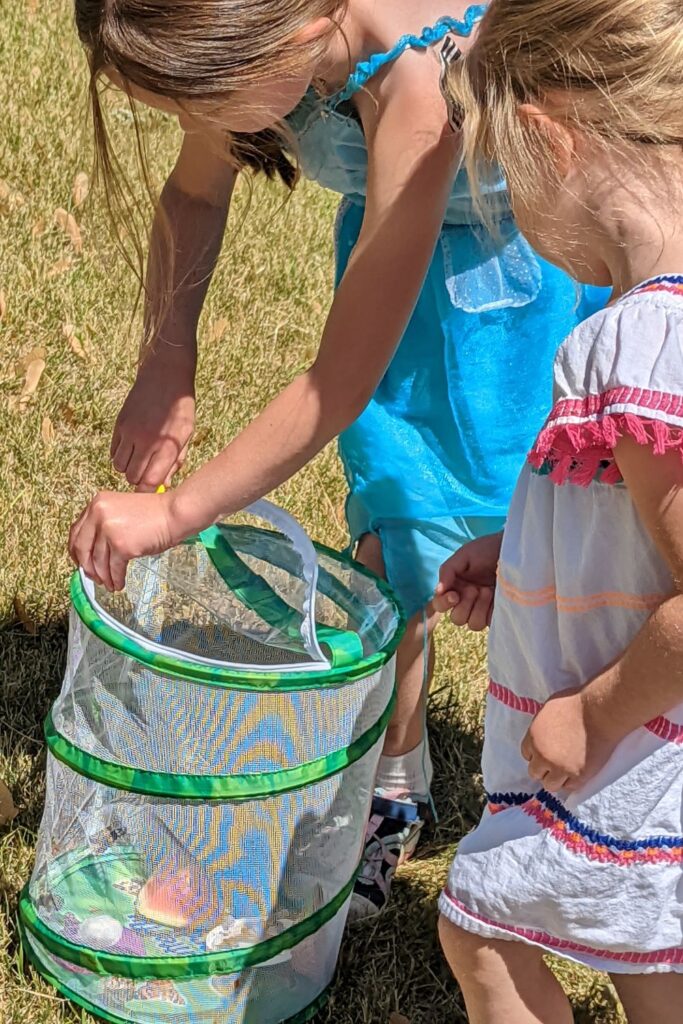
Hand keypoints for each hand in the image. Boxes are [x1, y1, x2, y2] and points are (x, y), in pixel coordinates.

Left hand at [69, 490, 189, 590]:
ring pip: (98, 561)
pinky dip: (115, 579)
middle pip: (82, 548)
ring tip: (109, 584)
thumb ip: (103, 524)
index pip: (76, 532)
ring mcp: (109, 530)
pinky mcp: (121, 545)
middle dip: (87, 567)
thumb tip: (92, 553)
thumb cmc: (154, 514)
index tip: (81, 562)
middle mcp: (98, 514)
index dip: (77, 551)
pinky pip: (113, 568)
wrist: (173, 514)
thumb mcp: (121, 511)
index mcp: (96, 503)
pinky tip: (119, 583)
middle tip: (93, 577)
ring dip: (103, 577)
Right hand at [112, 355, 195, 490]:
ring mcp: (130, 432)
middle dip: (139, 480)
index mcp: (167, 447)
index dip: (149, 491)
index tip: (152, 491)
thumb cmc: (181, 408)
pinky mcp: (119, 424)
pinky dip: (120, 455)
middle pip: (132, 477)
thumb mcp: (186, 434)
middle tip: (147, 474)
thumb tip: (163, 484)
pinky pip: (113, 452)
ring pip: (119, 466)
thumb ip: (175, 461)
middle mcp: (146, 441)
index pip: (150, 482)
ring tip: (139, 460)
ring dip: (128, 468)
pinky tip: (132, 448)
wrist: (165, 376)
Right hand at [433, 531, 502, 630]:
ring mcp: (483, 608)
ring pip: (473, 624)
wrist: (512, 549)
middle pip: (457, 619)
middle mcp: (466, 601)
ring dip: (479, 608)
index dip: (444, 603)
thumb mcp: (464, 555)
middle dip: (465, 604)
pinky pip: (490, 623)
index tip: (455, 595)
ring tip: (488, 591)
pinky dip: (491, 612)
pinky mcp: (498, 613)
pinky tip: (496, 597)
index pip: (440, 604)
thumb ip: (448, 570)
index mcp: (454, 587)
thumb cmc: (487, 550)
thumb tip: (438, 590)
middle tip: (475, 588)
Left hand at [521, 687, 620, 792]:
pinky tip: (578, 772)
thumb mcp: (549, 709)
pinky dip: (572, 782)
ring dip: (556, 779)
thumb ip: (541, 725)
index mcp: (533, 738)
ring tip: (566, 770)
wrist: (600, 712)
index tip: (546, 752)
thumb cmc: (577, 703)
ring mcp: (560, 768)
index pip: (527, 754)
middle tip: (556, 763)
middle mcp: (543, 756)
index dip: (537, 754)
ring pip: (549, 785)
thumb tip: (542, 733)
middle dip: (544, 768)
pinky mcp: (579, 776)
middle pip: (535, 772)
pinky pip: (570, 787)